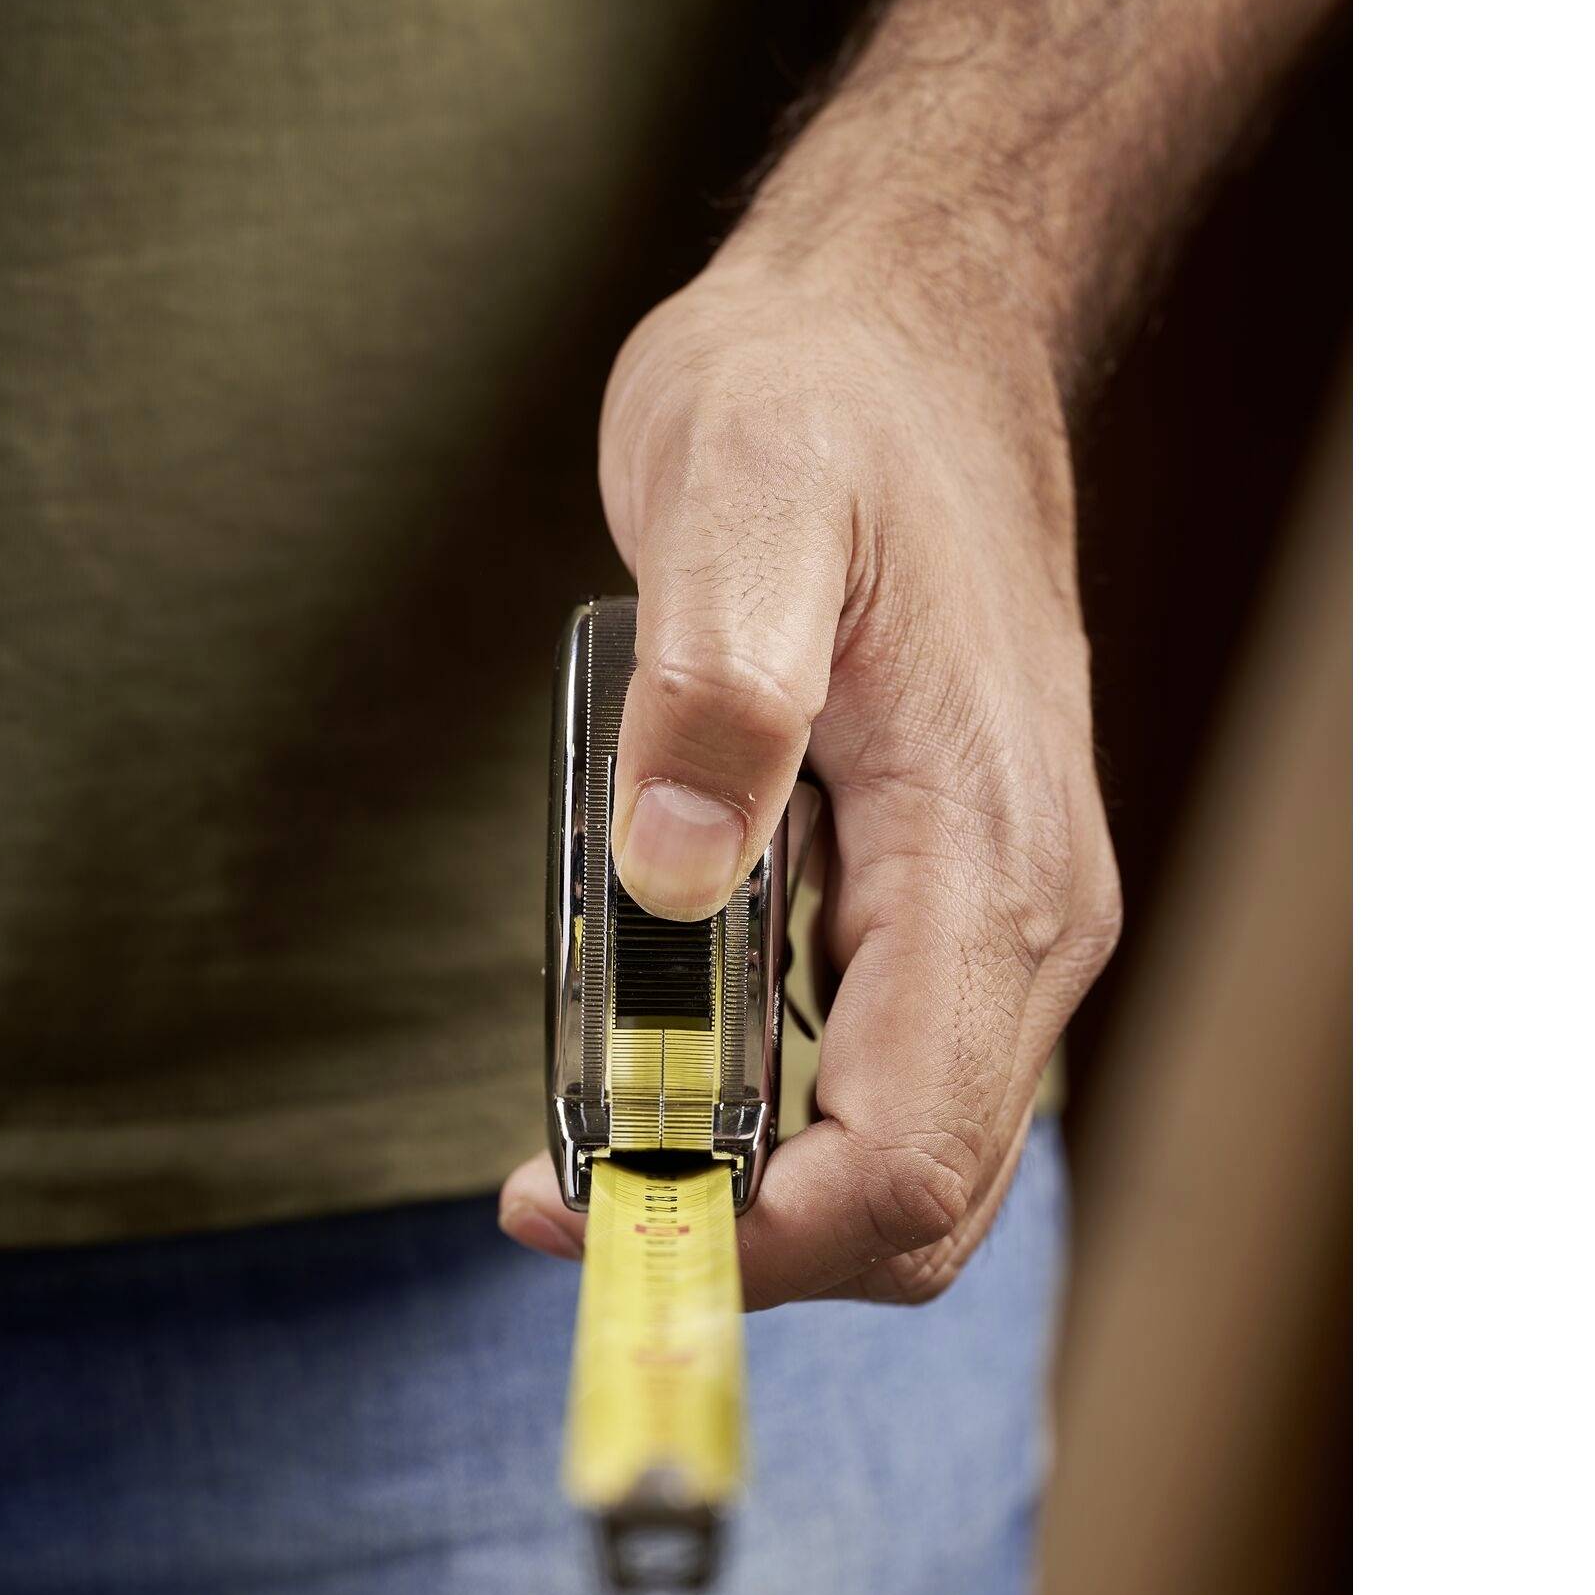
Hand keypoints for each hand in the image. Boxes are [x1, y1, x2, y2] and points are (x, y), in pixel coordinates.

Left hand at [499, 256, 1119, 1304]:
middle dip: (748, 1243)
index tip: (580, 1205)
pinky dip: (785, 1128)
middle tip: (568, 1191)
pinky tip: (674, 1065)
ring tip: (602, 1135)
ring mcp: (1007, 923)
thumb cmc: (824, 412)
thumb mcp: (741, 499)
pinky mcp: (963, 907)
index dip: (749, 1235)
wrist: (907, 351)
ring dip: (762, 1197)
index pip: (900, 1156)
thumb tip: (671, 875)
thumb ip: (715, 690)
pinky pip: (895, 1083)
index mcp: (983, 859)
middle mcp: (1026, 922)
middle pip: (920, 1204)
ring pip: (914, 1165)